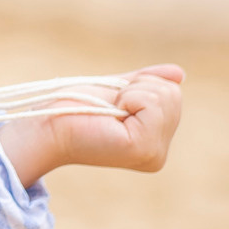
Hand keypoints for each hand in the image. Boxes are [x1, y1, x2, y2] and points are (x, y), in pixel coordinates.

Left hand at [0, 65, 184, 188]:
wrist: (49, 124)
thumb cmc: (77, 108)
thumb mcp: (118, 91)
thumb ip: (147, 83)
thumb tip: (179, 73)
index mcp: (155, 143)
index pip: (172, 93)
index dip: (139, 87)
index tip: (113, 104)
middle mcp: (159, 154)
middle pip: (172, 92)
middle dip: (136, 88)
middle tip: (109, 107)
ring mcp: (154, 155)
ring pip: (164, 95)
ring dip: (130, 93)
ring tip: (108, 112)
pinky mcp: (143, 149)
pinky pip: (152, 102)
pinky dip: (128, 98)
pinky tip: (110, 116)